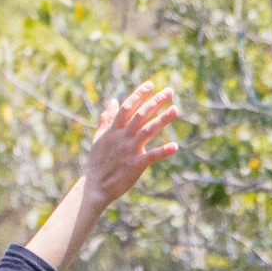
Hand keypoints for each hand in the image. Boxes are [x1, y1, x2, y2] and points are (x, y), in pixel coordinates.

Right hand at [79, 79, 181, 209]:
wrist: (95, 186)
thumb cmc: (97, 162)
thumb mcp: (99, 137)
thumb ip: (106, 118)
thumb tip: (112, 100)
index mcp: (114, 130)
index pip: (127, 107)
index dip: (139, 94)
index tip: (151, 84)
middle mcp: (123, 137)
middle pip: (141, 115)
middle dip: (156, 102)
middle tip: (170, 91)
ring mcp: (130, 150)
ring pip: (148, 130)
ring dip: (162, 119)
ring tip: (176, 109)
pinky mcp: (136, 165)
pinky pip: (152, 156)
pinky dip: (163, 151)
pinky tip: (175, 146)